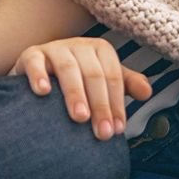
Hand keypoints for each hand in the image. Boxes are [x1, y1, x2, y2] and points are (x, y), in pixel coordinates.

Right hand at [11, 38, 152, 139]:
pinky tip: (43, 93)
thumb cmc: (78, 81)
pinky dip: (39, 76)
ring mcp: (54, 48)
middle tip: (102, 133)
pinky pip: (35, 62)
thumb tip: (147, 92)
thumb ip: (126, 85)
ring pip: (68, 67)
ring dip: (75, 93)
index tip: (116, 130)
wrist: (41, 75)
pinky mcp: (31, 55)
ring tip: (80, 118)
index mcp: (100, 50)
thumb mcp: (104, 81)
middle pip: (93, 74)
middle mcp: (78, 45)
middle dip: (100, 105)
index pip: (113, 76)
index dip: (116, 103)